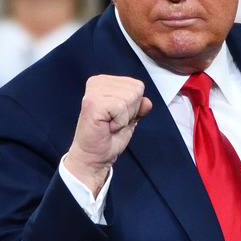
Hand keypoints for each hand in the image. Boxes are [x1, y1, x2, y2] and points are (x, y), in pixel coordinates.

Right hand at [65, 75, 152, 195]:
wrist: (93, 158)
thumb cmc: (107, 139)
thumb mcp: (129, 119)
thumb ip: (139, 108)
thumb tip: (147, 102)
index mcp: (105, 82)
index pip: (137, 86)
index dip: (134, 106)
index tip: (117, 117)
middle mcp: (97, 82)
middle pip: (135, 90)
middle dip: (130, 112)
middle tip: (113, 123)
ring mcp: (93, 92)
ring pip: (130, 98)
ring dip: (124, 118)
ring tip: (109, 124)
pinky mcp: (92, 102)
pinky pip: (121, 107)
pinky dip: (119, 122)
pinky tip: (107, 126)